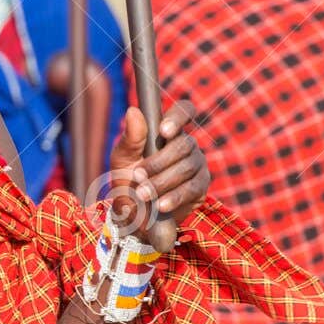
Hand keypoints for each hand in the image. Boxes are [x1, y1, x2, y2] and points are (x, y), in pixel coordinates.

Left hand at [105, 101, 209, 241]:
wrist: (133, 213)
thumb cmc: (127, 180)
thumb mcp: (122, 159)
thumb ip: (130, 138)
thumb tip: (133, 111)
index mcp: (167, 132)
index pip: (184, 111)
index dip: (178, 117)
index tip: (163, 131)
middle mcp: (186, 145)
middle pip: (183, 145)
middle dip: (158, 162)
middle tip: (138, 176)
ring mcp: (197, 165)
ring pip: (187, 167)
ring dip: (161, 182)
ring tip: (142, 194)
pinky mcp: (201, 187)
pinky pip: (192, 188)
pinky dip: (174, 197)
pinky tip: (160, 205)